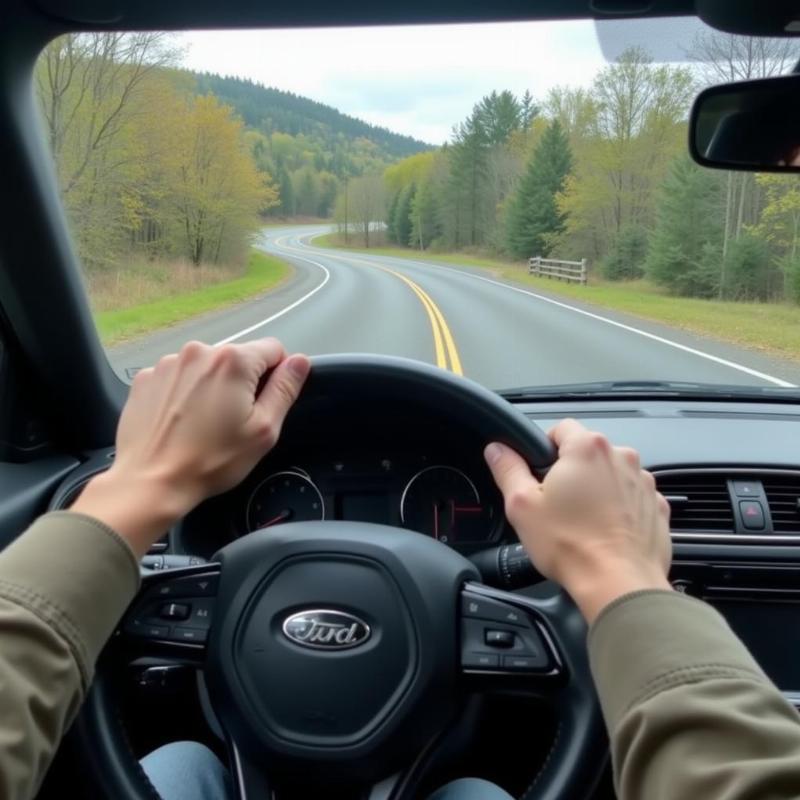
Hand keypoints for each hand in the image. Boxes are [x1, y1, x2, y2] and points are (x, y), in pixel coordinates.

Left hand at [72, 339, 309, 556]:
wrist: (151, 481)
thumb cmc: (212, 460)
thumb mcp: (263, 429)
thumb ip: (285, 389)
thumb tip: (299, 362)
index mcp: (233, 361)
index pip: (274, 349)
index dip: (277, 376)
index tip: (264, 404)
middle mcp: (200, 351)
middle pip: (238, 358)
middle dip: (242, 383)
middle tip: (233, 421)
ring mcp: (169, 363)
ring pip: (207, 367)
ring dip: (212, 386)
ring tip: (204, 423)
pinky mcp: (147, 378)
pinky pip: (179, 377)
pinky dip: (185, 393)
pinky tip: (181, 421)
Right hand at [484, 419, 671, 622]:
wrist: (618, 584)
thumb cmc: (571, 546)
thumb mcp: (522, 505)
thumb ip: (508, 469)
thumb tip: (497, 450)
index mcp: (587, 448)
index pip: (561, 428)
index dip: (545, 448)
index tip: (539, 472)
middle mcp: (621, 457)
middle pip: (588, 452)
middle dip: (571, 471)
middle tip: (556, 503)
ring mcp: (644, 482)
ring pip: (611, 474)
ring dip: (597, 489)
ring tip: (582, 522)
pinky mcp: (656, 507)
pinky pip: (631, 498)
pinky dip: (619, 509)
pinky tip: (604, 531)